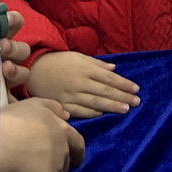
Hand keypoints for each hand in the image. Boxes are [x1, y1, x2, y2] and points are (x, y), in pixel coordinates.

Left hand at [0, 12, 33, 117]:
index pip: (13, 24)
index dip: (13, 21)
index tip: (8, 19)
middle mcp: (8, 58)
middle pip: (22, 49)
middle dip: (13, 47)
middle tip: (1, 47)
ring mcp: (8, 79)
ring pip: (22, 73)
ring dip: (14, 72)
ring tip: (1, 74)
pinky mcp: (3, 100)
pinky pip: (7, 102)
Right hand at [0, 97, 83, 171]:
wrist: (4, 140)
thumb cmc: (16, 119)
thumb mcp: (36, 104)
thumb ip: (53, 108)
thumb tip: (66, 116)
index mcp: (63, 131)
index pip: (78, 144)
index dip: (77, 153)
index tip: (77, 161)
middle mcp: (63, 152)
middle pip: (65, 167)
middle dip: (54, 171)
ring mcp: (55, 170)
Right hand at [26, 50, 141, 118]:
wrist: (34, 70)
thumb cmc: (60, 62)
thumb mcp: (79, 57)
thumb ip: (97, 64)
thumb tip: (114, 69)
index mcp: (86, 69)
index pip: (109, 78)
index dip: (124, 84)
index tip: (136, 89)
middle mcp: (80, 82)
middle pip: (105, 91)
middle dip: (123, 96)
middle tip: (137, 102)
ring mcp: (71, 95)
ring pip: (95, 102)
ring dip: (111, 106)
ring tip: (125, 109)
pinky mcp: (62, 105)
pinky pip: (79, 111)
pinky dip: (91, 112)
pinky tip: (102, 113)